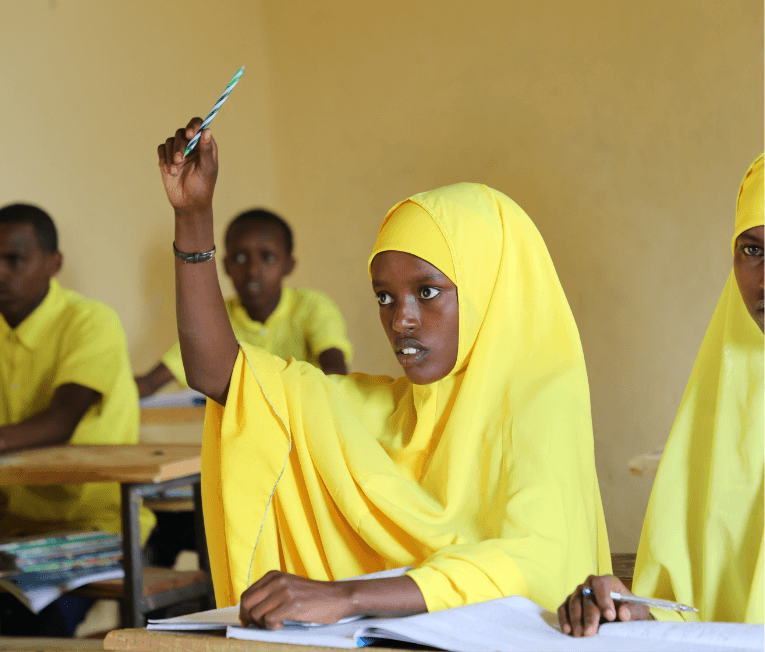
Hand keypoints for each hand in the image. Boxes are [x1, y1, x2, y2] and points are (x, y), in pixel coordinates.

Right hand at [157, 117, 217, 215]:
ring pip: (170, 141)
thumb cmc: (203, 186)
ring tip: (175, 171)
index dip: (193, 126)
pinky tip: (169, 171)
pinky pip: (161, 149)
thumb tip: (207, 130)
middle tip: (180, 161)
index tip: (189, 134)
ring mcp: (178, 150)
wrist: (189, 203)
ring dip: (171, 156)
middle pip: (181, 133)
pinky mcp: (166, 157)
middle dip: (180, 147)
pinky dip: (163, 159)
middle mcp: (191, 145)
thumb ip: (206, 149)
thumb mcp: (207, 168)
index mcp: (204, 144)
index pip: (198, 125)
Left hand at [239, 571, 354, 629]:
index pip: (246, 594)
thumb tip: (249, 610)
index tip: (249, 621)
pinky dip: (272, 627)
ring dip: (262, 624)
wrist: (337, 597)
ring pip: (256, 613)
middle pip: (246, 603)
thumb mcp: (288, 587)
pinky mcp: (291, 604)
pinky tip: (283, 624)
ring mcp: (283, 591)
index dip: (244, 611)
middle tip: (258, 626)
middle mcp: (276, 580)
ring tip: (276, 623)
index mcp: (273, 575)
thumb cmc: (313, 596)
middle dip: (248, 618)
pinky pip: (268, 620)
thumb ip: (270, 593)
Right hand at [557, 574, 650, 636]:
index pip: (601, 584)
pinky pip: (563, 608)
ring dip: (575, 620)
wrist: (619, 614)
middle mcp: (589, 584)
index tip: (610, 616)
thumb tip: (623, 614)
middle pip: (586, 596)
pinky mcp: (569, 603)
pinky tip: (567, 631)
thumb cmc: (628, 609)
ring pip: (573, 603)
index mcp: (606, 581)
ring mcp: (578, 593)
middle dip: (588, 616)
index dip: (604, 599)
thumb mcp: (637, 610)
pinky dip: (564, 619)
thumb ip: (632, 611)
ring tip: (580, 635)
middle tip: (590, 633)